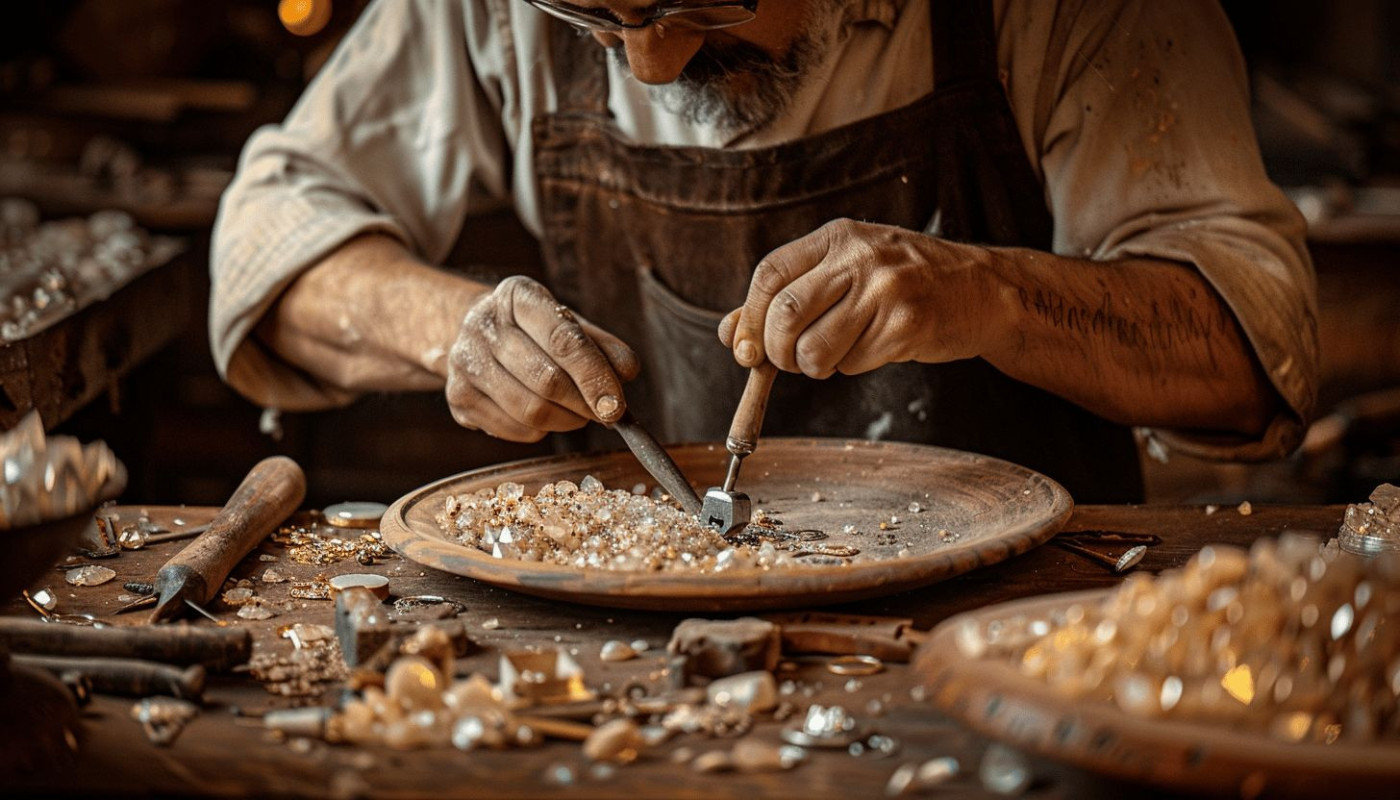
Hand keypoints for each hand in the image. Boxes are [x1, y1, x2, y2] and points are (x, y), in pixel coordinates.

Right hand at [446, 276, 639, 441]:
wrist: (476, 335)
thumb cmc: (535, 331)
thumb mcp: (570, 324)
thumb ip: (602, 346)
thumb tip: (627, 371)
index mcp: (517, 296)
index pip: (563, 340)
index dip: (594, 377)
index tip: (616, 407)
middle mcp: (483, 324)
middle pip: (547, 381)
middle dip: (584, 405)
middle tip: (604, 412)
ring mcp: (464, 362)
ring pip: (530, 411)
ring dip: (566, 421)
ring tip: (577, 414)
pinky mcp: (457, 398)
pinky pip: (514, 430)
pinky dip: (540, 431)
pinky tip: (544, 416)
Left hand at [718, 219, 1004, 376]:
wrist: (982, 291)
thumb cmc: (906, 283)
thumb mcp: (845, 272)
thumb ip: (786, 297)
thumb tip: (730, 333)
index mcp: (837, 237)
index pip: (769, 274)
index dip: (748, 317)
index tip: (746, 347)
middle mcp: (859, 257)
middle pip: (784, 314)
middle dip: (776, 351)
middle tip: (791, 359)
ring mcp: (885, 290)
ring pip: (813, 349)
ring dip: (813, 366)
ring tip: (836, 353)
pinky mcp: (906, 325)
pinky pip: (851, 364)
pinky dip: (850, 367)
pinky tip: (873, 347)